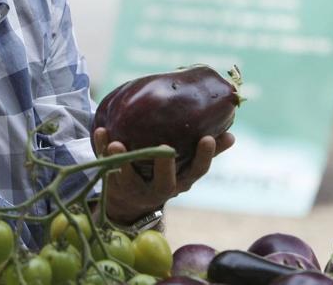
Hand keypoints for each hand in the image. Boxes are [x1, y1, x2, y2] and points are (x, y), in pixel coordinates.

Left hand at [93, 127, 235, 224]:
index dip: (205, 156)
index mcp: (181, 181)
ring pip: (128, 177)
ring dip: (121, 159)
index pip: (197, 171)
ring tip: (116, 142)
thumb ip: (206, 153)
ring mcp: (135, 189)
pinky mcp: (114, 185)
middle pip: (164, 181)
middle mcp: (160, 189)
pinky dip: (102, 148)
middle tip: (164, 147)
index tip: (208, 138)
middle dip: (163, 165)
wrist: (129, 202)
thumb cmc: (163, 175)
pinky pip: (106, 166)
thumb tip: (231, 134)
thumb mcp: (185, 169)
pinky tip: (102, 131)